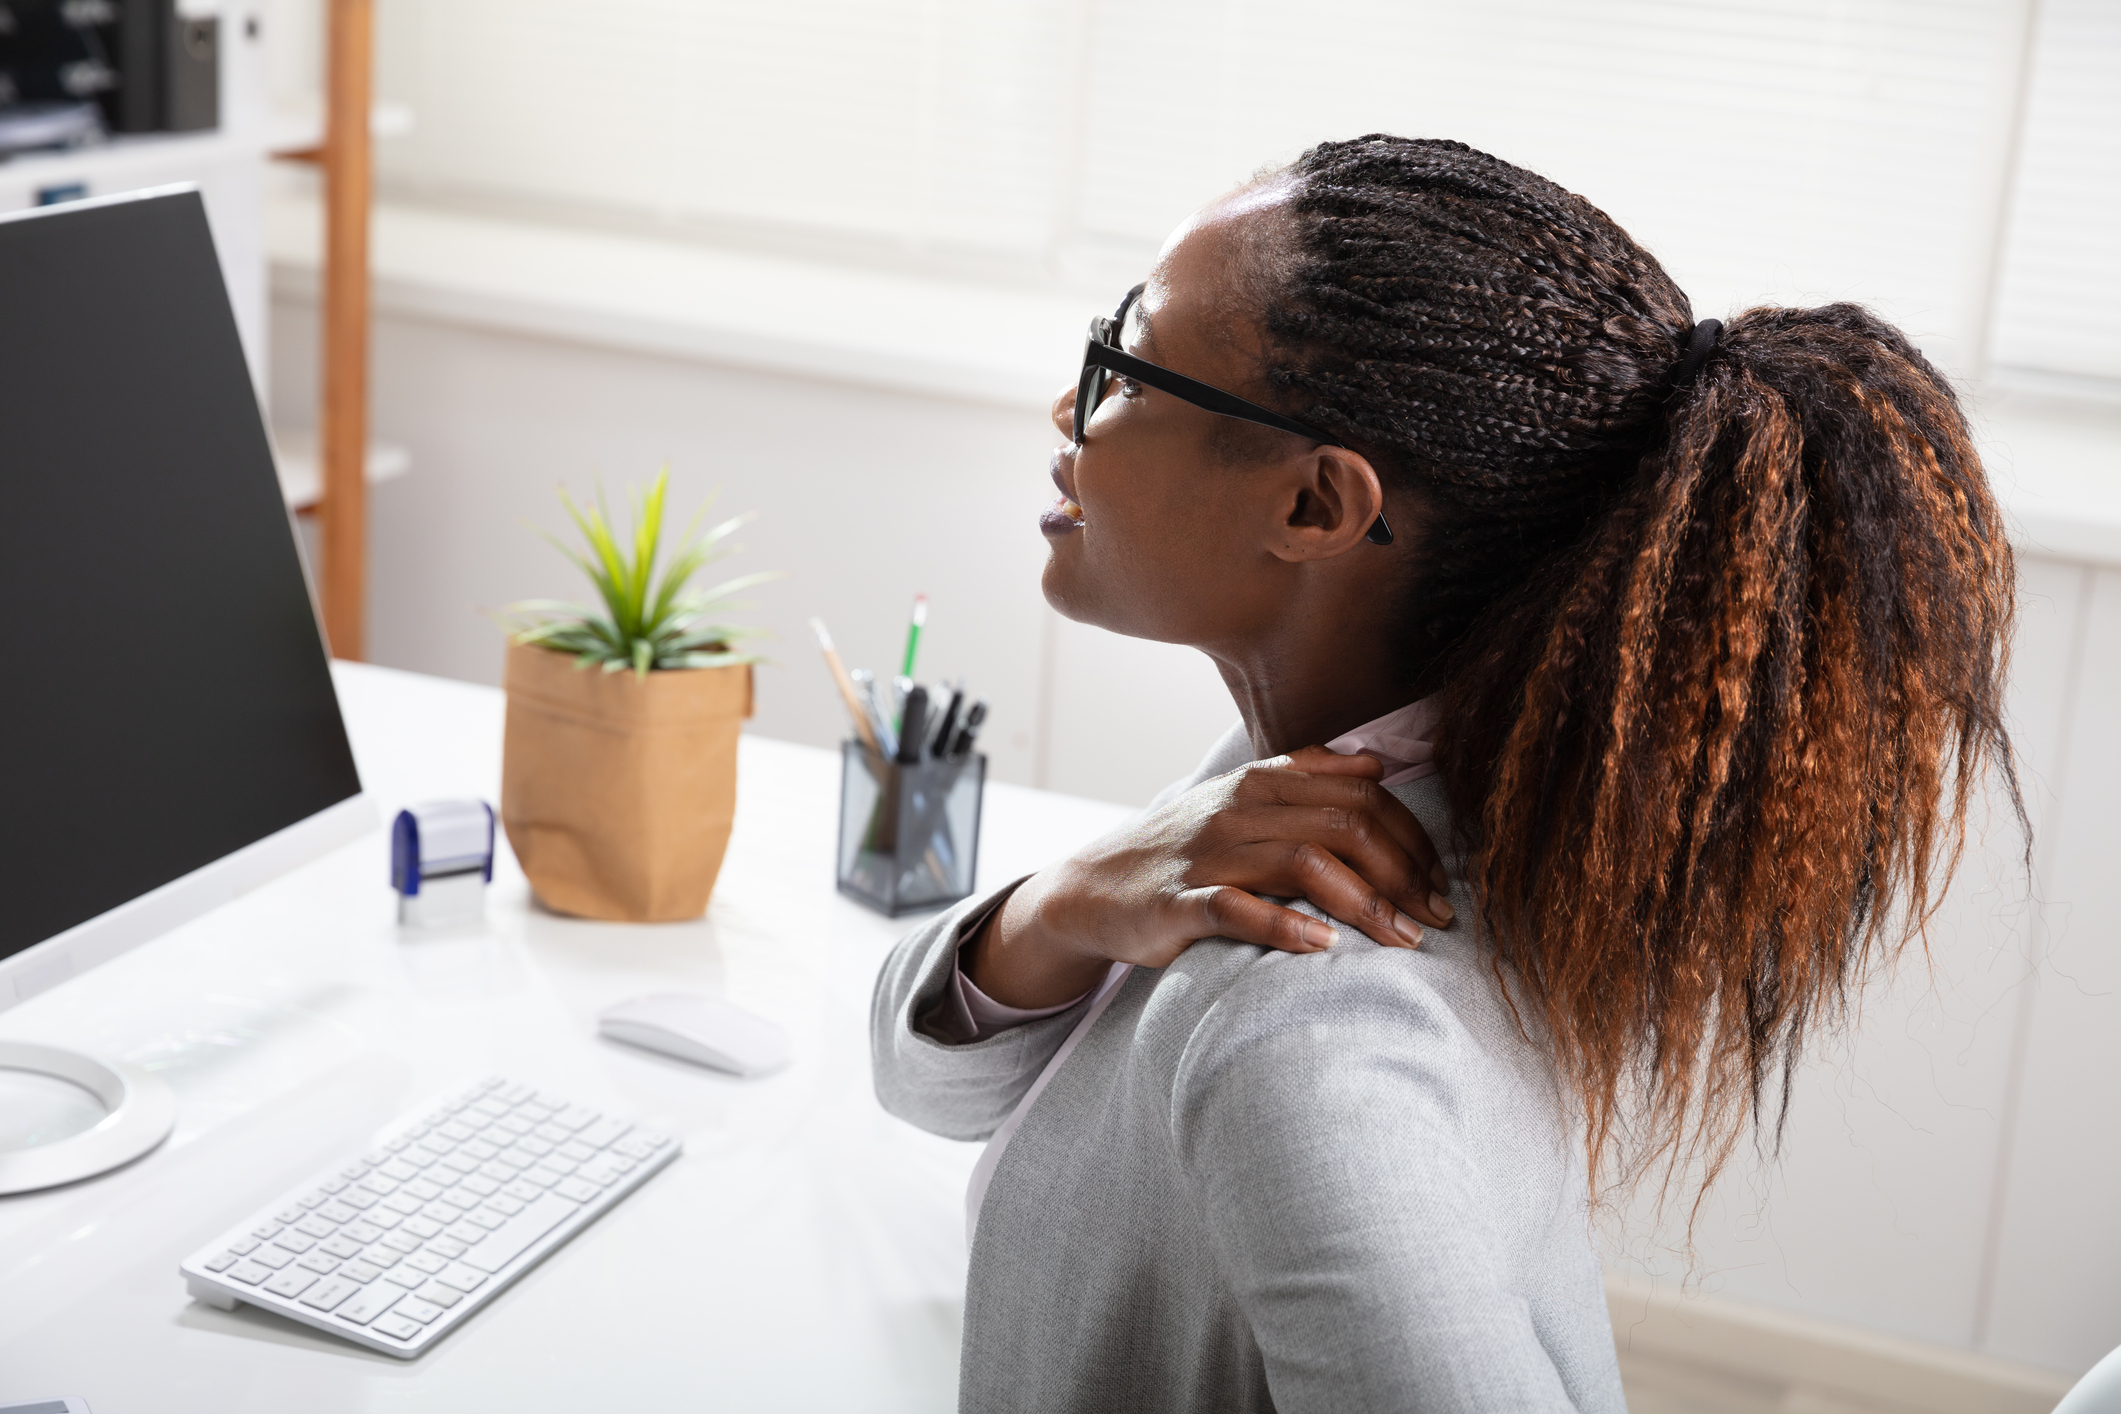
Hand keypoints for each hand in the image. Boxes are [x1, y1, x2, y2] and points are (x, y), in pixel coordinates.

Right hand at [966, 747, 1454, 1008]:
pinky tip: (1324, 947)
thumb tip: (1376, 764)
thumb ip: (1308, 777)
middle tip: (1436, 918)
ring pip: (1303, 863)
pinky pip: (1237, 910)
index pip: (1361, 797)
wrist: (1093, 888)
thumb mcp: (1242, 800)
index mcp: (1261, 782)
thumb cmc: (1184, 849)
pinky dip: (1285, 926)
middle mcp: (1238, 810)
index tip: (1440, 883)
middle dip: (1403, 873)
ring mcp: (1207, 856)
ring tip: (1402, 939)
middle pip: (1344, 826)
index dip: (1411, 839)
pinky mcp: (1177, 904)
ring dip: (1365, 904)